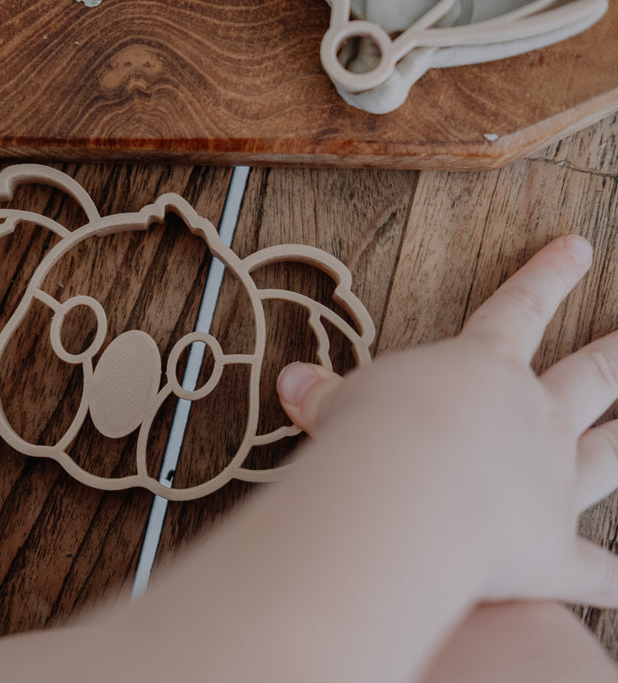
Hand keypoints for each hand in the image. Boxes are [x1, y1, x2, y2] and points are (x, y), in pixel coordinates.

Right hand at [277, 235, 617, 606]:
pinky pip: (594, 572)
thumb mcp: (339, 403)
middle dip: (617, 355)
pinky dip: (611, 582)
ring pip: (613, 456)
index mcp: (483, 371)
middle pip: (591, 377)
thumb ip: (323, 395)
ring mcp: (552, 483)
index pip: (519, 309)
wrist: (408, 493)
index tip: (576, 248)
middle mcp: (533, 420)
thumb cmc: (375, 435)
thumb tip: (289, 381)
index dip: (546, 276)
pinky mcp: (551, 551)